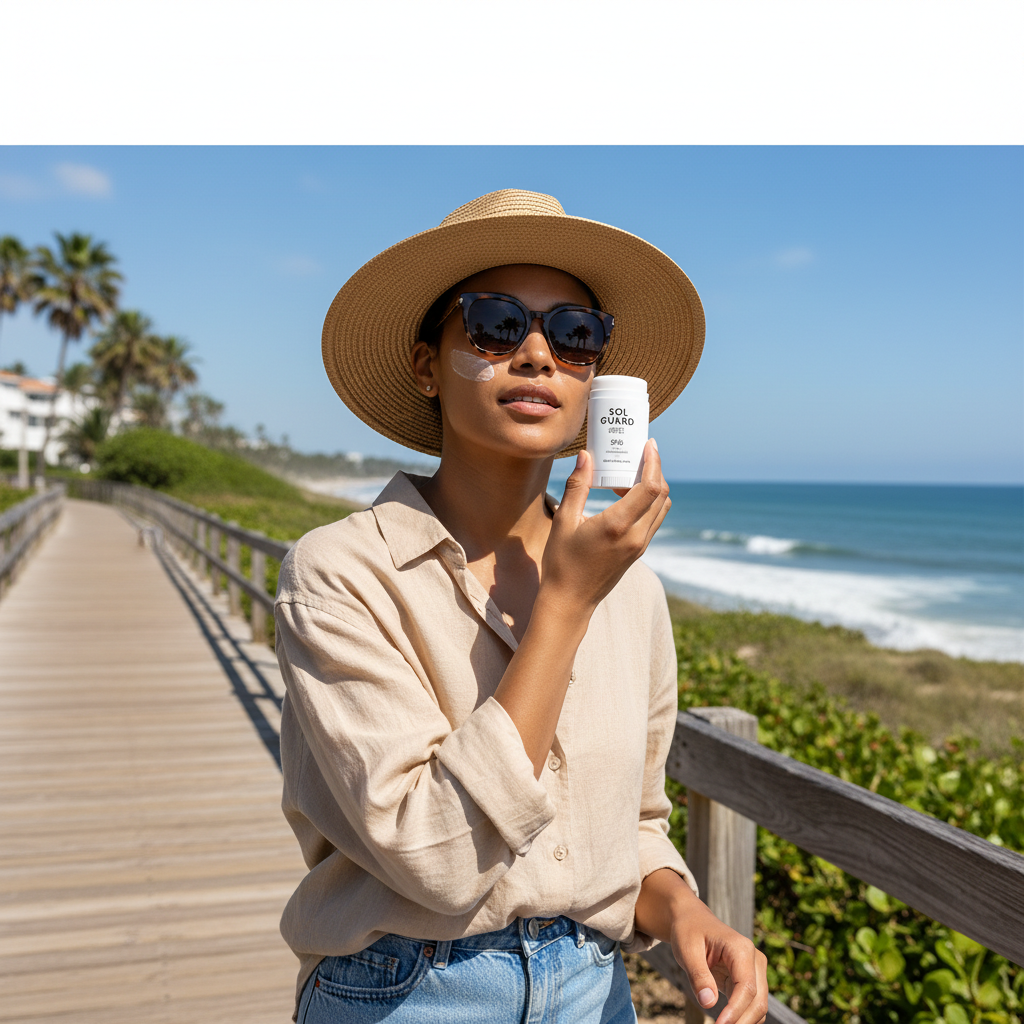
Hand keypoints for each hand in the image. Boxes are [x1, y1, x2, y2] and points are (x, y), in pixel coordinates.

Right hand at [541, 439, 669, 614]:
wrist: (570, 601)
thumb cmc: (562, 562)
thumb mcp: (563, 521)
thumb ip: (578, 486)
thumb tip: (586, 455)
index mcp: (618, 525)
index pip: (650, 487)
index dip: (654, 462)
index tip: (649, 444)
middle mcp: (636, 536)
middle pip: (661, 494)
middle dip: (655, 470)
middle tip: (639, 454)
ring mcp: (640, 546)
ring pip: (662, 508)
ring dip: (653, 487)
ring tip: (630, 474)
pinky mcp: (638, 552)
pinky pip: (654, 520)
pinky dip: (649, 502)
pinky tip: (626, 496)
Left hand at [670, 895, 768, 1023]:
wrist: (692, 920)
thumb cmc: (689, 931)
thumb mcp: (686, 949)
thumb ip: (698, 976)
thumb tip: (709, 1004)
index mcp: (741, 948)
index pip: (746, 987)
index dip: (735, 1011)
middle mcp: (754, 959)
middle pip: (758, 1000)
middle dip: (741, 1021)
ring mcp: (755, 970)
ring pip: (758, 1006)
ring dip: (743, 1022)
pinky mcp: (749, 979)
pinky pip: (751, 1004)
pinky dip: (742, 1017)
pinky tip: (725, 1023)